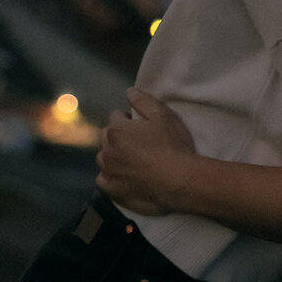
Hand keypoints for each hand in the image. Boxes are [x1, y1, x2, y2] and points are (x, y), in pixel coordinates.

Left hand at [96, 88, 196, 214]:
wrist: (178, 179)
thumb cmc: (172, 145)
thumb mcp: (162, 115)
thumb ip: (143, 101)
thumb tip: (129, 91)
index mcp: (117, 130)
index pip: (116, 117)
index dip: (128, 118)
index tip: (141, 125)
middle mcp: (108, 150)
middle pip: (106, 136)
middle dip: (117, 135)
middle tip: (138, 140)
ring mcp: (109, 171)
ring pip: (102, 157)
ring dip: (112, 154)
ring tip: (130, 158)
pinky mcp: (113, 190)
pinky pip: (102, 179)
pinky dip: (109, 175)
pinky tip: (121, 175)